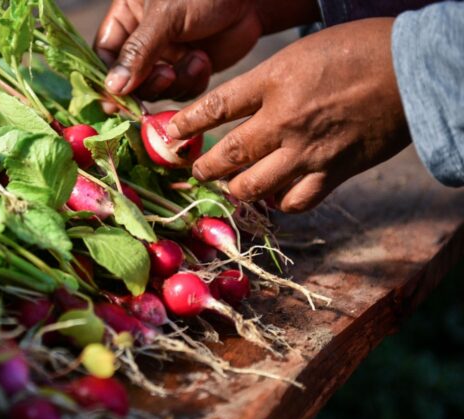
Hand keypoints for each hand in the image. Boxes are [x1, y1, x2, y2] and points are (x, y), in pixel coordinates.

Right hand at [95, 0, 318, 100]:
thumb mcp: (166, 16)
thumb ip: (138, 51)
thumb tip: (112, 88)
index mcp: (126, 18)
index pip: (105, 55)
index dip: (108, 79)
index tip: (115, 100)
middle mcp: (142, 40)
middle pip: (128, 80)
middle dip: (147, 84)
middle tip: (166, 76)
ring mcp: (165, 57)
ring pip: (156, 89)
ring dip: (175, 83)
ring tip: (195, 59)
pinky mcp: (188, 69)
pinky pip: (180, 91)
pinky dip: (192, 81)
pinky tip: (204, 61)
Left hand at [166, 18, 411, 212]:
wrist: (413, 70)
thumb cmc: (357, 51)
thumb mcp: (300, 55)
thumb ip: (267, 85)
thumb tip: (239, 110)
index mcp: (274, 81)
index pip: (215, 107)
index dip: (185, 124)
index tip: (169, 136)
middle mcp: (285, 119)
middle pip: (227, 155)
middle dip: (204, 168)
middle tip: (196, 171)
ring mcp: (309, 150)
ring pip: (254, 186)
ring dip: (236, 189)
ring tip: (230, 187)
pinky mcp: (334, 172)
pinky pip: (295, 201)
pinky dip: (280, 203)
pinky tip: (276, 197)